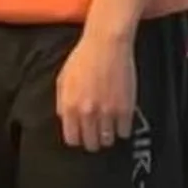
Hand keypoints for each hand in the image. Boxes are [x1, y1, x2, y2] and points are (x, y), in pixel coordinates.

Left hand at [54, 30, 136, 150]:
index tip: (81, 136)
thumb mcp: (63, 80)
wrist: (106, 45)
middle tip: (95, 133)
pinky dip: (122, 130)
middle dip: (92, 140)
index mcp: (70, 106)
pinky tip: (120, 122)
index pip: (72, 138)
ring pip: (108, 140)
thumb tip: (64, 119)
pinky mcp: (125, 109)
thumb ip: (62, 103)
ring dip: (107, 136)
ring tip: (108, 128)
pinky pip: (124, 132)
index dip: (77, 139)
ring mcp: (107, 112)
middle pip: (91, 143)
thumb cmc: (83, 59)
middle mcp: (87, 112)